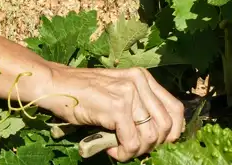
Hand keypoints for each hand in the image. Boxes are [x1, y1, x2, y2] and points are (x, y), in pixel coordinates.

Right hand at [34, 65, 183, 160]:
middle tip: (132, 148)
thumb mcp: (117, 92)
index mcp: (143, 77)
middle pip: (166, 127)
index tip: (158, 144)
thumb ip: (138, 105)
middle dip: (152, 145)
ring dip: (135, 151)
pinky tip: (110, 149)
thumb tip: (159, 136)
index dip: (173, 133)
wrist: (55, 85)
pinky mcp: (117, 108)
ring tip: (119, 150)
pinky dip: (122, 154)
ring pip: (150, 138)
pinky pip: (131, 143)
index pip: (176, 109)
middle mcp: (139, 82)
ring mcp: (129, 94)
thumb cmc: (83, 93)